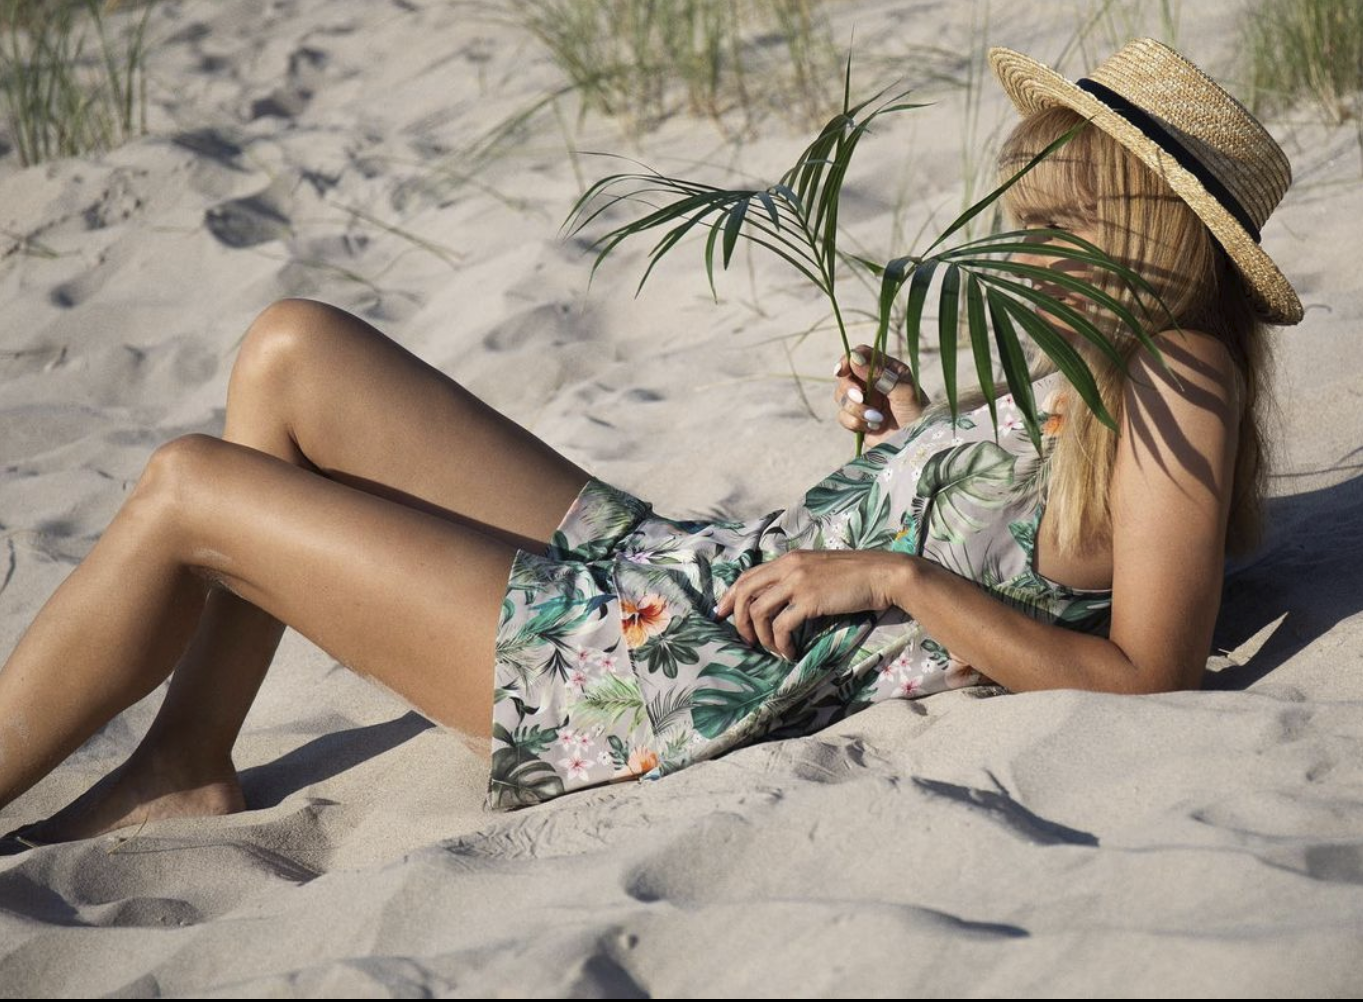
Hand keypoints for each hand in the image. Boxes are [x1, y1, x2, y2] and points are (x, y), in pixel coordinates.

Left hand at [714, 549, 913, 660]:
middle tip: (747, 641)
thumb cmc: (855, 575)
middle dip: (740, 620)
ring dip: (761, 637)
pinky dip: (781, 644)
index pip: (747, 576)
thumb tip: (779, 599)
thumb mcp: (819, 568)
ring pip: (759, 612)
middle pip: (746, 593)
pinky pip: (782, 627)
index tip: (722, 615)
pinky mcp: (810, 600)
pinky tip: (790, 653)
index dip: (731, 597)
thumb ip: (797, 577)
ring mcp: (798, 582)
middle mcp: (788, 567)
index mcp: (789, 558)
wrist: (882, 574)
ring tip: (773, 650)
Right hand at [833, 345, 926, 448]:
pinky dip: (855, 422)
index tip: (842, 371)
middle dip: (849, 389)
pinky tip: (873, 427)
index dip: (847, 360)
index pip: (860, 355)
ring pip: (842, 397)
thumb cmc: (917, 414)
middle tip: (861, 399)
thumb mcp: (903, 391)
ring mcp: (864, 401)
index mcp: (887, 369)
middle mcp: (873, 383)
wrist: (917, 443)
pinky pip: (843, 416)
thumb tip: (854, 358)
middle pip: (845, 376)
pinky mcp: (858, 420)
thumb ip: (880, 374)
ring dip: (855, 409)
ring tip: (876, 419)